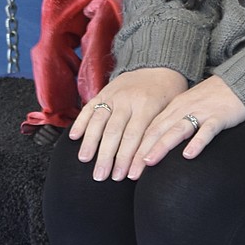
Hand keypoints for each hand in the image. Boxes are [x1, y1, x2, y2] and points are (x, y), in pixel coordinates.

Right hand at [70, 68, 188, 181]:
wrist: (159, 66)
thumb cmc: (168, 95)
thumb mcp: (171, 111)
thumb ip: (159, 133)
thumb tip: (152, 162)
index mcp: (148, 106)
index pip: (136, 136)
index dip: (131, 158)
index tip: (126, 177)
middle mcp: (128, 100)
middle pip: (115, 132)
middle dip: (107, 156)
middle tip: (101, 177)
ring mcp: (114, 95)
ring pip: (99, 121)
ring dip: (91, 142)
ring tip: (85, 161)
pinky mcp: (104, 92)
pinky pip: (89, 108)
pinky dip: (80, 122)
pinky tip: (74, 138)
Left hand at [126, 75, 244, 179]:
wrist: (239, 82)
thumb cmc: (213, 98)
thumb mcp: (188, 107)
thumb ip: (172, 122)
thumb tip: (153, 144)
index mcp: (173, 107)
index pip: (149, 129)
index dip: (134, 147)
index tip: (122, 166)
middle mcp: (183, 109)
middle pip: (158, 131)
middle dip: (142, 152)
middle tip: (129, 172)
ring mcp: (201, 112)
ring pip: (177, 130)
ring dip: (161, 146)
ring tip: (149, 161)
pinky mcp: (219, 117)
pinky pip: (206, 131)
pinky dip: (197, 142)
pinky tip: (189, 155)